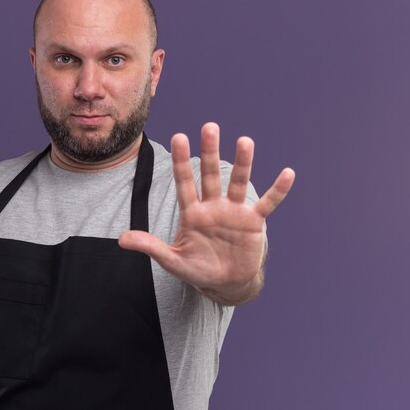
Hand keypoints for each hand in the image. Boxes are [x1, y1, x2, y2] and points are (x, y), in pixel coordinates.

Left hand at [118, 123, 294, 304]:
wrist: (225, 283)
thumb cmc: (197, 269)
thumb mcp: (172, 260)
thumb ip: (150, 247)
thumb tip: (122, 240)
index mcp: (192, 213)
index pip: (185, 183)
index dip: (182, 162)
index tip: (180, 137)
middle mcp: (213, 206)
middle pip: (210, 175)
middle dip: (209, 152)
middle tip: (209, 127)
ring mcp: (235, 212)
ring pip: (238, 183)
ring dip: (243, 163)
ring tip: (245, 141)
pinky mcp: (254, 222)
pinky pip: (268, 203)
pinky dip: (278, 190)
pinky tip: (288, 173)